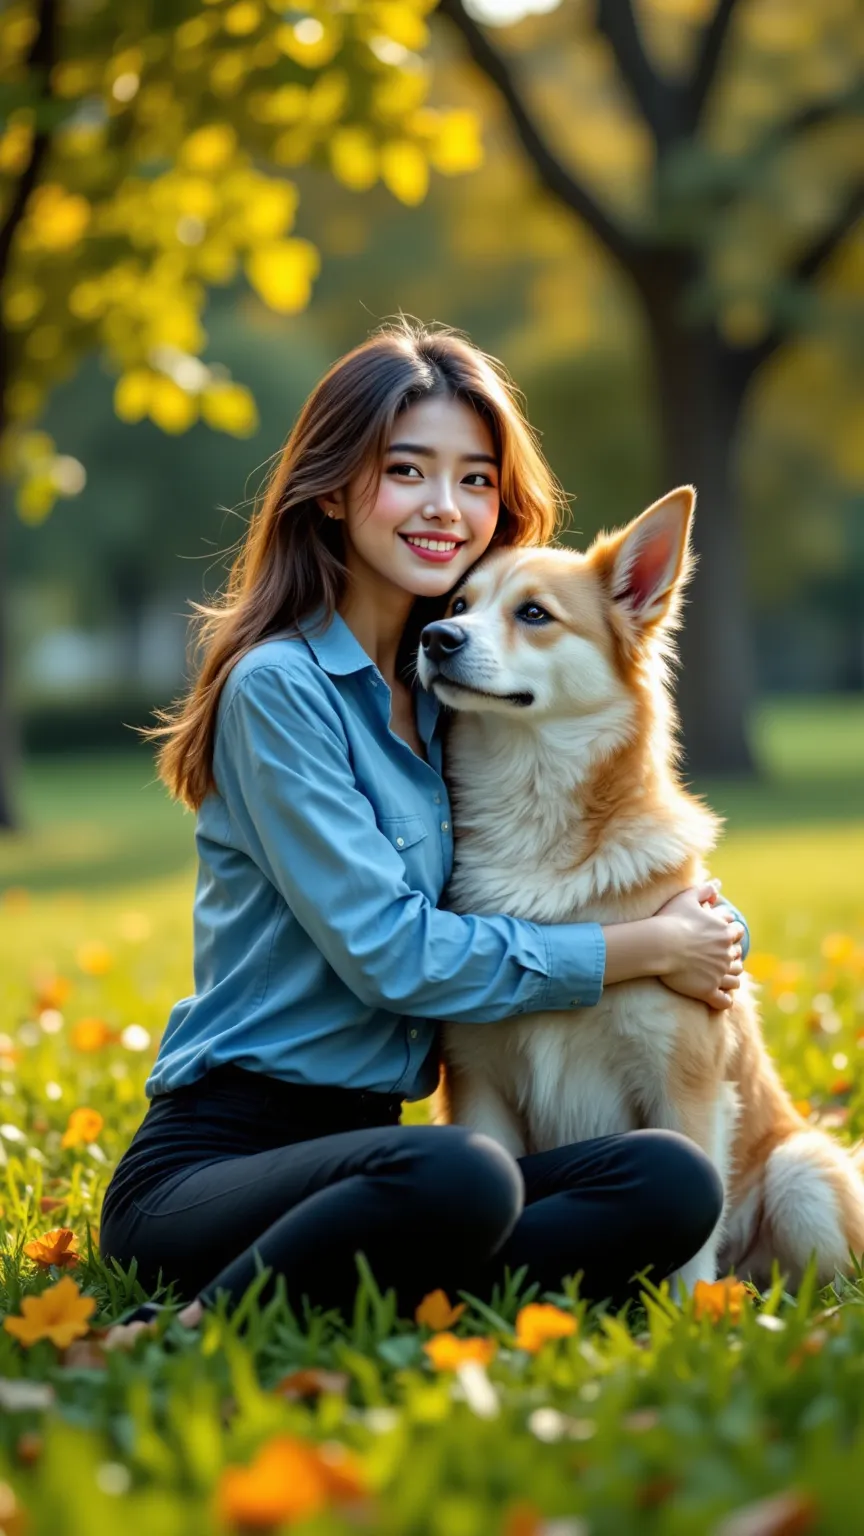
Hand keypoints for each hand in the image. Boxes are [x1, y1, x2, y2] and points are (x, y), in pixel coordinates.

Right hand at [653, 882, 744, 1009]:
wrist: (659, 945)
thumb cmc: (671, 919)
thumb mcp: (688, 898)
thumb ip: (704, 890)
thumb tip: (717, 884)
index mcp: (725, 932)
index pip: (737, 932)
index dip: (730, 933)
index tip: (721, 935)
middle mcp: (726, 954)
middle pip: (738, 956)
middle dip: (731, 956)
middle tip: (720, 958)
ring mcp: (719, 974)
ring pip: (735, 979)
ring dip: (731, 978)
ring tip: (722, 978)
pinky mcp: (709, 990)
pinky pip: (724, 1001)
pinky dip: (724, 1000)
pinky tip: (720, 999)